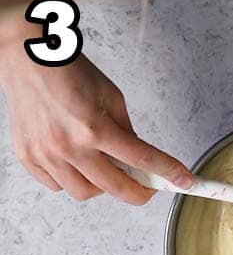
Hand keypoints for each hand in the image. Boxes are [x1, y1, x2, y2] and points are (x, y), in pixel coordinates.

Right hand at [0, 30, 193, 203]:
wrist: (30, 62)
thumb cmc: (71, 73)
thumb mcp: (112, 96)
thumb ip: (125, 130)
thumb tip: (137, 157)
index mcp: (95, 128)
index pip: (141, 159)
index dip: (166, 173)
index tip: (184, 182)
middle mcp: (68, 146)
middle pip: (114, 187)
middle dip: (139, 192)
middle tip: (149, 186)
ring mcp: (45, 155)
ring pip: (84, 193)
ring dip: (103, 187)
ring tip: (109, 168)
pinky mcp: (27, 158)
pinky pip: (56, 185)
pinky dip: (73, 181)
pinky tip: (80, 164)